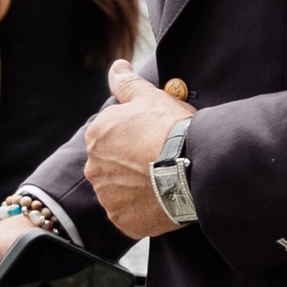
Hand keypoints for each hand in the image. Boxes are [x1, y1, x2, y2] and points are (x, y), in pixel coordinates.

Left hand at [84, 60, 185, 239]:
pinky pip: (130, 216)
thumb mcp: (150, 97)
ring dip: (135, 189)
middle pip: (111, 166)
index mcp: (97, 135)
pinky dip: (143, 211)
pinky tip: (162, 200)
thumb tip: (116, 66)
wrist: (193, 166)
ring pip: (119, 192)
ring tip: (163, 183)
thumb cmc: (172, 128)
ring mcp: (107, 196)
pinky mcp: (122, 220)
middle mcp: (94, 167)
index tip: (153, 141)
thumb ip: (127, 84)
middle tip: (159, 163)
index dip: (134, 139)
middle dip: (130, 165)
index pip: (110, 139)